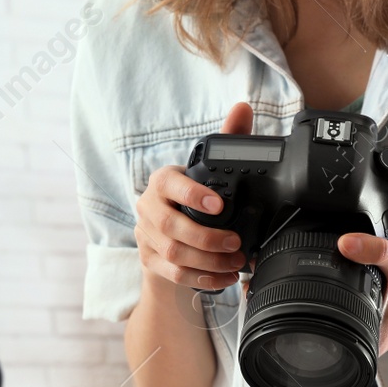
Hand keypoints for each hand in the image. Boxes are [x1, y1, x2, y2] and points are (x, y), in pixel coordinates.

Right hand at [134, 102, 253, 291]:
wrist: (169, 238)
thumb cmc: (193, 201)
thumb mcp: (209, 171)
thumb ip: (227, 139)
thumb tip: (242, 108)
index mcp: (162, 182)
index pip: (169, 184)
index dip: (192, 194)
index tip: (220, 205)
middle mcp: (148, 207)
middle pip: (171, 226)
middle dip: (207, 238)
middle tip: (237, 243)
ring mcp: (145, 236)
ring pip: (174, 253)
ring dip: (209, 261)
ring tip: (237, 262)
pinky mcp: (150, 261)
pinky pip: (175, 273)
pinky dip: (204, 278)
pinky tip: (226, 277)